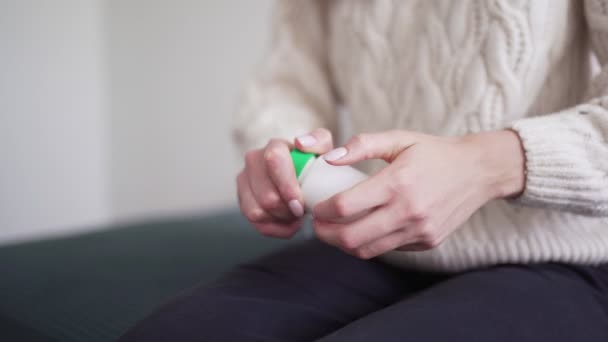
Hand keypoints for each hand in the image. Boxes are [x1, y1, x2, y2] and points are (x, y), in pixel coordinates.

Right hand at [237, 128, 333, 237]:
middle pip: (266, 196)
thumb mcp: (323, 150)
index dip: (287, 187)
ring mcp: (244, 180)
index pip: (274, 160)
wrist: (304, 178)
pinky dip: (275, 228)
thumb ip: (319, 140)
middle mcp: (254, 160)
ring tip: (295, 215)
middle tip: (301, 211)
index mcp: (275, 146)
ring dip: (280, 219)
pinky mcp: (242, 199)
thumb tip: (301, 143)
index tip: (300, 204)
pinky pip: (255, 223)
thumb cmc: (314, 165)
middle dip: (286, 210)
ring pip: (257, 212)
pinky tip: (288, 223)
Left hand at [313, 130, 524, 257]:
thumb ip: (362, 146)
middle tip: (318, 226)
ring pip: (368, 250)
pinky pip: (389, 249)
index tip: (316, 206)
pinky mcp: (427, 242)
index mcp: (397, 183)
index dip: (323, 210)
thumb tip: (329, 159)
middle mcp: (408, 211)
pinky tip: (365, 229)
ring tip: (336, 231)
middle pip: (351, 237)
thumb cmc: (434, 152)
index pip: (345, 206)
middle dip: (326, 235)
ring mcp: (419, 231)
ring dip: (345, 244)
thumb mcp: (399, 139)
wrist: (478, 171)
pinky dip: (371, 243)